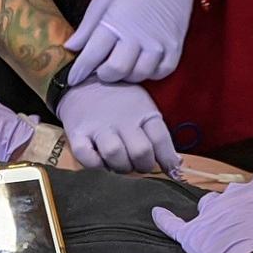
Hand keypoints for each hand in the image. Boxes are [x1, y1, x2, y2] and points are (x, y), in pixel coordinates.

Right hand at [55, 81, 180, 175]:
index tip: (169, 170)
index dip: (167, 159)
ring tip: (120, 164)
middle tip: (139, 164)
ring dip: (121, 167)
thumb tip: (176, 165)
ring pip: (114, 154)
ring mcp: (98, 126)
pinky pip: (86, 157)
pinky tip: (100, 161)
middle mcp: (121, 119)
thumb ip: (158, 135)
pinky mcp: (77, 134)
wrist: (84, 82)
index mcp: (142, 111)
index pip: (160, 139)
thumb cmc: (120, 101)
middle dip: (143, 166)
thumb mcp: (143, 108)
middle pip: (140, 151)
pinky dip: (95, 165)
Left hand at [65, 0, 201, 87]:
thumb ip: (88, 25)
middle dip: (102, 74)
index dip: (80, 71)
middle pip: (115, 72)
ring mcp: (159, 43)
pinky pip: (162, 72)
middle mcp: (138, 37)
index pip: (91, 57)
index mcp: (115, 22)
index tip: (73, 79)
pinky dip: (150, 73)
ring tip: (120, 64)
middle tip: (99, 68)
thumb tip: (70, 47)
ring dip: (126, 75)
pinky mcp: (176, 45)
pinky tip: (142, 63)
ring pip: (139, 75)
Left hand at [150, 171, 252, 252]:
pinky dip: (165, 219)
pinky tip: (157, 214)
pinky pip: (173, 224)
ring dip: (213, 214)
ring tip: (218, 229)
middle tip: (246, 227)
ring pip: (207, 205)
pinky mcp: (191, 236)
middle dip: (238, 207)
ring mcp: (208, 216)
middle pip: (232, 195)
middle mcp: (230, 199)